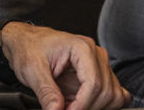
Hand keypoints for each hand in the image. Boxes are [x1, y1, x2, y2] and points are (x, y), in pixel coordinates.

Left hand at [2, 22, 128, 109]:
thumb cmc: (30, 48)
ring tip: (71, 107)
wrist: (29, 42)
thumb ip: (47, 93)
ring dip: (94, 108)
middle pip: (106, 92)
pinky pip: (114, 93)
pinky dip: (103, 105)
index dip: (81, 105)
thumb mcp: (32, 70)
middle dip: (86, 108)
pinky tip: (86, 106)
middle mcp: (96, 55)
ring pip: (113, 95)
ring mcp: (100, 65)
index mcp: (82, 48)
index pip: (94, 83)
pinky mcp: (98, 74)